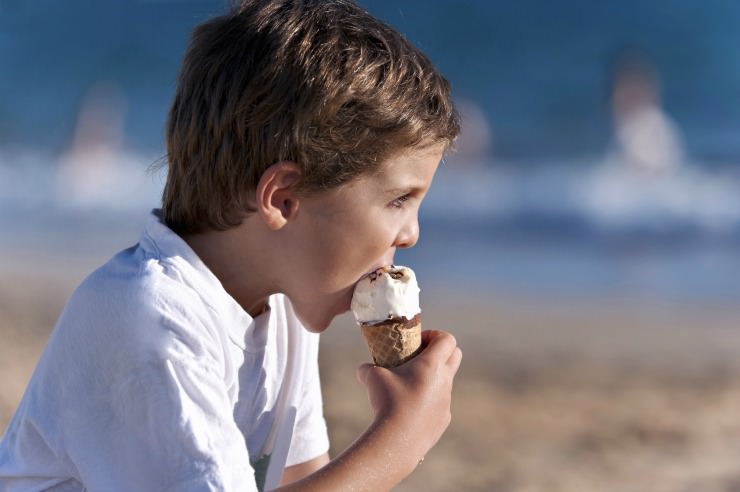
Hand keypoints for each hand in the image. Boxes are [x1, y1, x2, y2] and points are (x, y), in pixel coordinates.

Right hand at [356, 330, 461, 463]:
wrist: (398, 441)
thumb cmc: (387, 403)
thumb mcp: (371, 377)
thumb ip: (368, 367)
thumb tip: (364, 368)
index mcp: (432, 365)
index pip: (447, 339)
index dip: (434, 335)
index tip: (417, 341)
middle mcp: (444, 381)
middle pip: (456, 356)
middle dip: (440, 352)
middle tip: (419, 357)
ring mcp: (446, 401)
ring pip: (446, 381)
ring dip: (432, 378)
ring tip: (407, 386)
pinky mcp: (443, 419)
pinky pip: (439, 403)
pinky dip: (428, 401)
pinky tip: (409, 409)